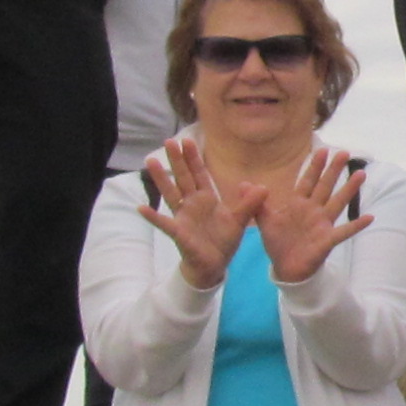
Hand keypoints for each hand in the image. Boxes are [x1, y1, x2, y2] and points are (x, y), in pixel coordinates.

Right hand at [136, 138, 260, 289]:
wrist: (214, 265)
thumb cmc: (223, 241)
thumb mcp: (239, 221)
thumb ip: (249, 204)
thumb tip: (264, 187)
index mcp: (207, 198)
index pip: (199, 174)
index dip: (193, 158)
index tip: (187, 140)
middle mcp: (192, 204)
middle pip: (183, 178)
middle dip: (177, 160)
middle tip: (169, 141)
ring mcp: (183, 217)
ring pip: (171, 193)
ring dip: (161, 178)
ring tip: (150, 161)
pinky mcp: (179, 233)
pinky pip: (164, 223)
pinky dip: (153, 217)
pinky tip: (141, 208)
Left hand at [254, 145, 375, 282]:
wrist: (285, 267)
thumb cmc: (278, 242)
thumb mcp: (264, 220)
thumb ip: (256, 202)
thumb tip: (243, 183)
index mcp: (298, 204)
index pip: (307, 181)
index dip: (314, 166)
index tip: (321, 150)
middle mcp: (313, 210)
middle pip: (325, 186)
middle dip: (334, 170)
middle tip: (345, 153)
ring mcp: (322, 224)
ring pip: (337, 203)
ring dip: (349, 190)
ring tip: (360, 175)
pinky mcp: (327, 240)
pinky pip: (344, 231)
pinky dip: (356, 225)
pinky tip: (369, 217)